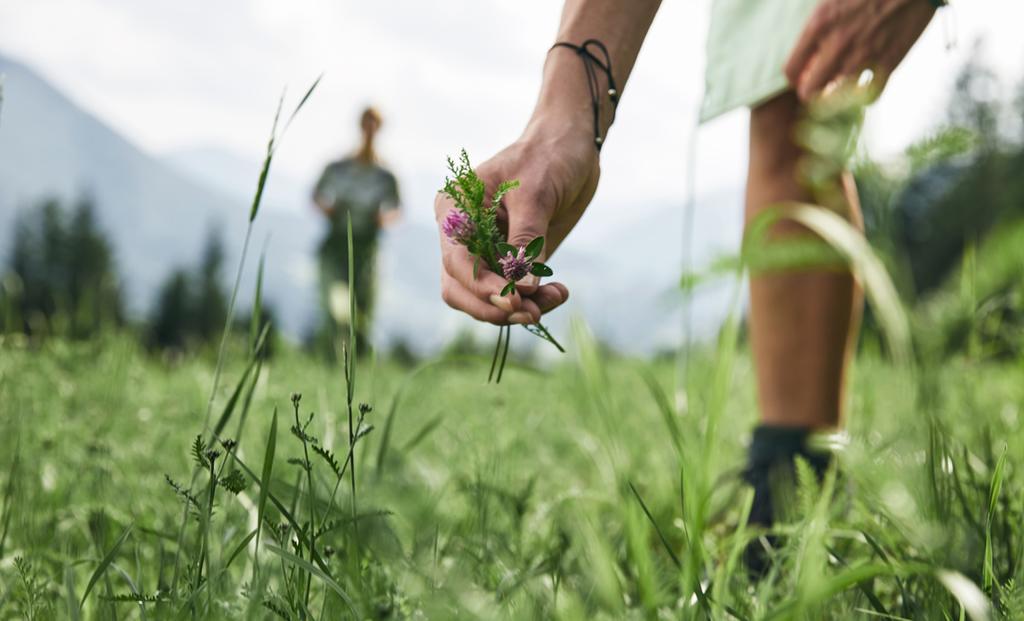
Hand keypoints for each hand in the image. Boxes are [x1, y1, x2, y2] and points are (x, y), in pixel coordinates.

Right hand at [434, 119, 598, 325]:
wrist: (572, 147)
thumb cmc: (548, 157)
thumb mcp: (536, 194)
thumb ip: (526, 241)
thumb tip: (522, 289)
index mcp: (456, 210)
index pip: (456, 262)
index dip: (481, 287)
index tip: (514, 299)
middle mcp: (462, 235)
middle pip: (461, 289)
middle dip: (493, 307)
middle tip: (531, 313)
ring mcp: (485, 251)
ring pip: (485, 298)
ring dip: (517, 308)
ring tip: (554, 298)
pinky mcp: (509, 262)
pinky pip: (512, 293)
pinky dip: (532, 300)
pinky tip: (558, 292)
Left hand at [785, 0, 934, 101]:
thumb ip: (817, 25)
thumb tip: (808, 52)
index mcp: (820, 23)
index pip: (790, 69)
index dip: (795, 78)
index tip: (803, 76)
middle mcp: (839, 43)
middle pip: (809, 91)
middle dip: (810, 92)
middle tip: (818, 87)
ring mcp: (864, 55)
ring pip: (836, 99)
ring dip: (834, 98)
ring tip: (837, 90)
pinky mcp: (890, 62)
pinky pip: (870, 96)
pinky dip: (864, 96)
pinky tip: (864, 87)